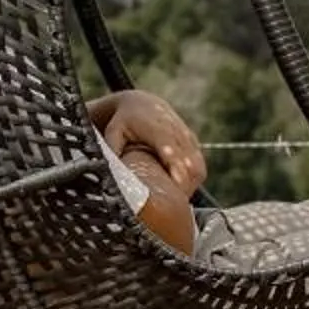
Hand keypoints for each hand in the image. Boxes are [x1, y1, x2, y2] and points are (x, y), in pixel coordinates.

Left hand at [87, 89, 206, 199]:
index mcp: (155, 126)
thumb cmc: (124, 122)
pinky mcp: (194, 144)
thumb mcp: (113, 132)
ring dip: (190, 185)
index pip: (169, 145)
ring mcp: (187, 137)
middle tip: (173, 205)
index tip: (178, 181)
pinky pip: (199, 166)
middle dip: (185, 183)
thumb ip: (113, 151)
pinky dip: (193, 181)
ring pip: (197, 165)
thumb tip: (108, 175)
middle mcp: (176, 130)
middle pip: (188, 159)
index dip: (175, 162)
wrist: (143, 104)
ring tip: (176, 203)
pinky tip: (182, 193)